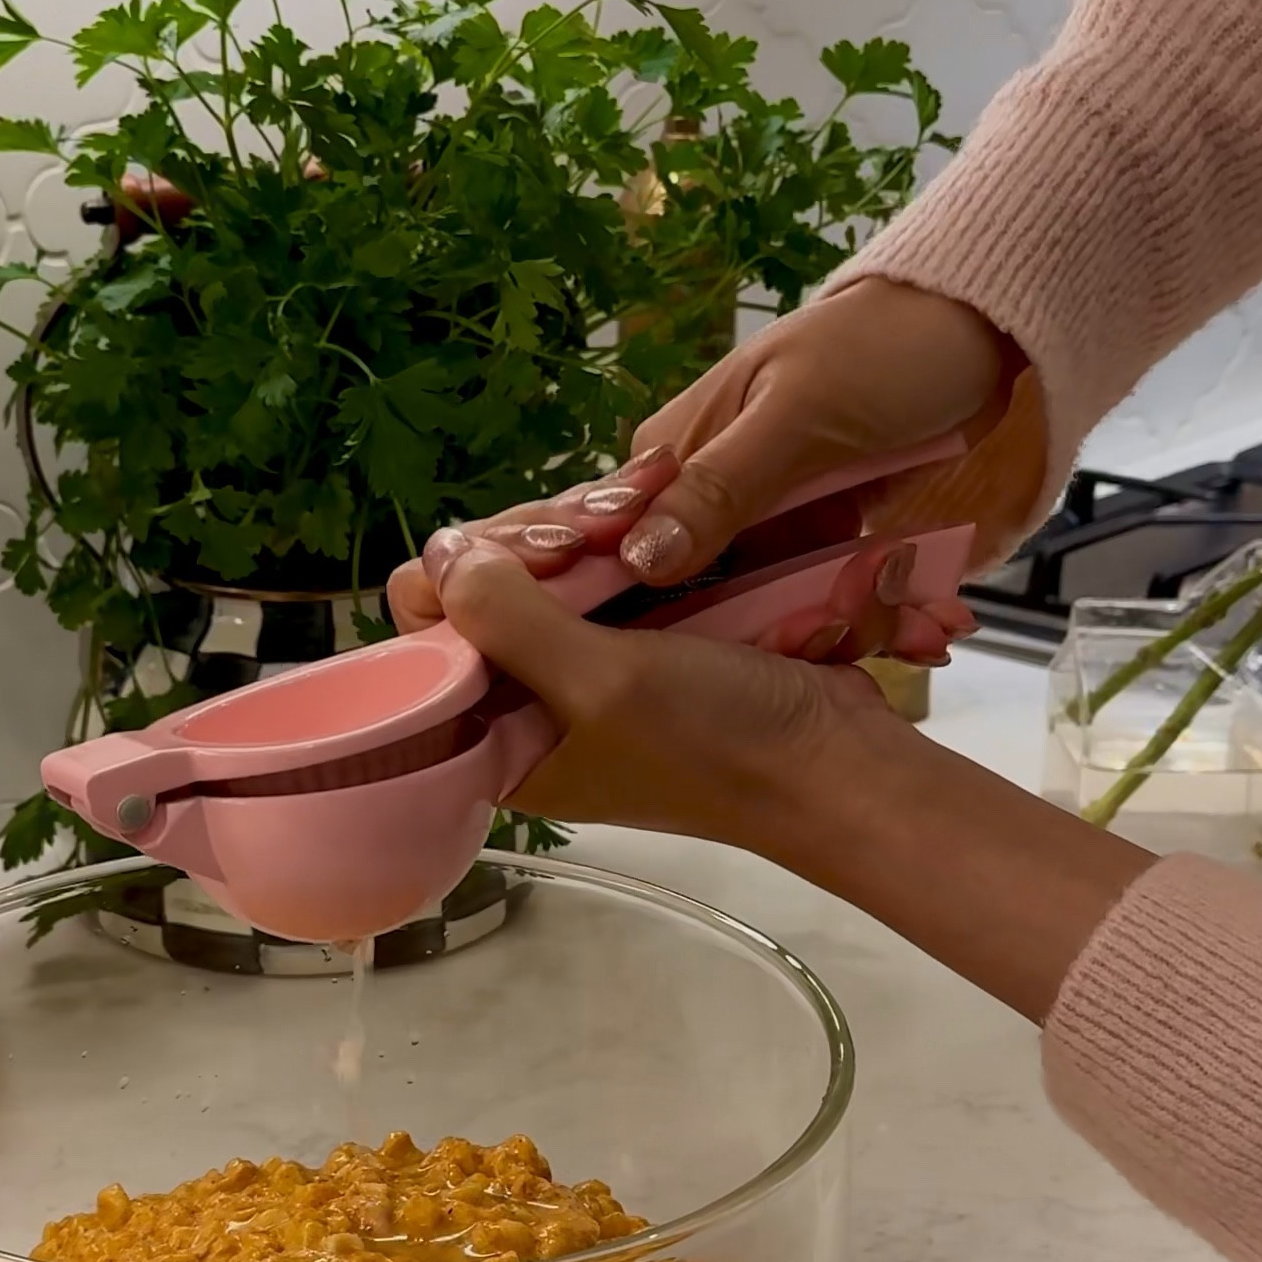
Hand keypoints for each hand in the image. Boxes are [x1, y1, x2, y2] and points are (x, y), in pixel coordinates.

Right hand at [390, 279, 1029, 657]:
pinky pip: (825, 596)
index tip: (693, 671)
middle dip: (771, 641)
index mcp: (668, 460)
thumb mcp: (799, 415)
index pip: (615, 555)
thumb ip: (720, 489)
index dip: (635, 621)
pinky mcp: (813, 539)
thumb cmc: (877, 351)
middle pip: (696, 603)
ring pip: (769, 609)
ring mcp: (759, 523)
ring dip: (844, 628)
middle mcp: (699, 500)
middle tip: (848, 657)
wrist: (974, 324)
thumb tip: (636, 560)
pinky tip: (932, 624)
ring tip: (925, 635)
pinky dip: (876, 611)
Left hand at [437, 535, 1152, 1030]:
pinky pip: (605, 573)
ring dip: (575, 530)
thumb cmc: (718, 743)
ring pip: (545, 576)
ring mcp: (593, 671)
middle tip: (587, 525)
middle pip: (483, 600)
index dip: (453, 591)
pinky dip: (618, 537)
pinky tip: (643, 499)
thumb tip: (442, 557)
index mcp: (501, 743)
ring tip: (626, 499)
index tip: (513, 557)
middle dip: (524, 545)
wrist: (836, 762)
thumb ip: (510, 621)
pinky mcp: (644, 640)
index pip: (426, 653)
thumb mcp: (600, 683)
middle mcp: (534, 709)